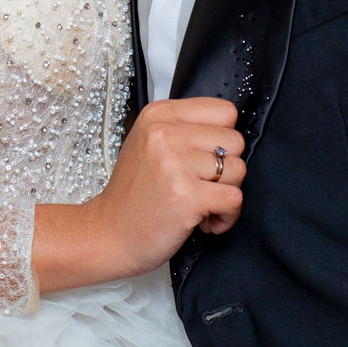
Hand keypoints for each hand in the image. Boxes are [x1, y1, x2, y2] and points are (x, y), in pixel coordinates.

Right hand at [33, 98, 244, 292]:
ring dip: (226, 194)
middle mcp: (165, 134)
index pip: (225, 111)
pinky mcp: (187, 197)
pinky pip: (235, 199)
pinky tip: (205, 221)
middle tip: (202, 186)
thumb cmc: (133, 195)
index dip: (222, 139)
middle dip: (226, 169)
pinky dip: (227, 217)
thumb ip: (185, 129)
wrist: (108, 235)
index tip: (204, 160)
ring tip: (201, 204)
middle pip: (236, 141)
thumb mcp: (148, 144)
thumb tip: (228, 134)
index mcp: (159, 115)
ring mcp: (175, 165)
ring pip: (238, 170)